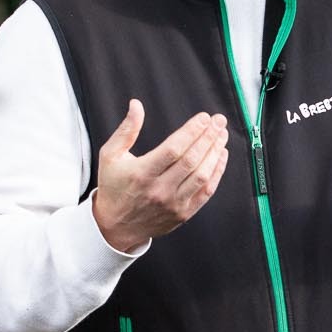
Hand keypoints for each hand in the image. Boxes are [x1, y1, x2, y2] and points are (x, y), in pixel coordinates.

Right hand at [92, 100, 229, 252]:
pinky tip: (220, 156)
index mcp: (142, 173)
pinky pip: (206, 192)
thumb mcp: (110, 156)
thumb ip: (126, 130)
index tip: (204, 118)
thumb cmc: (113, 187)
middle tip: (219, 121)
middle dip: (209, 137)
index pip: (174, 149)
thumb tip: (136, 105)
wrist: (115, 226)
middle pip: (191, 160)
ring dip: (215, 152)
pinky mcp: (183, 213)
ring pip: (202, 175)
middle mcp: (159, 189)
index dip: (192, 131)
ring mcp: (173, 203)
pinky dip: (217, 172)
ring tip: (221, 135)